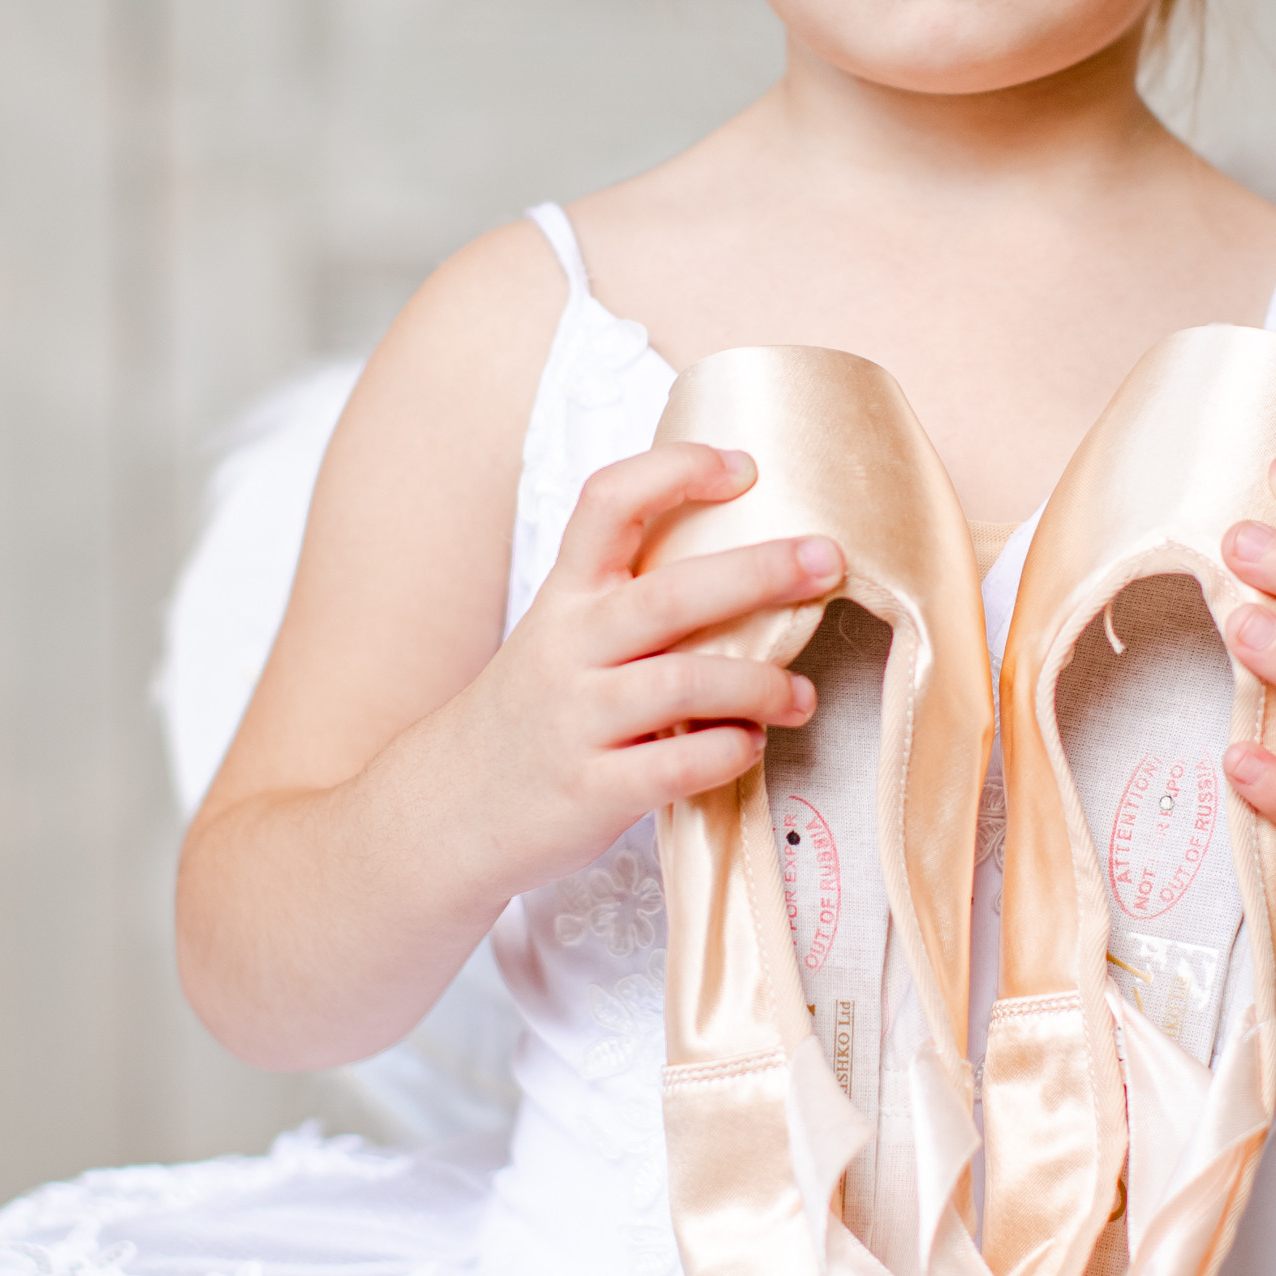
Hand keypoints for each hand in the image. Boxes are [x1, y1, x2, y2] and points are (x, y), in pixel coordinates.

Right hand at [475, 439, 838, 890]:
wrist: (446, 809)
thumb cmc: (532, 713)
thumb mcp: (561, 636)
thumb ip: (632, 600)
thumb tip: (752, 559)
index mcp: (565, 595)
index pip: (609, 503)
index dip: (676, 471)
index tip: (745, 466)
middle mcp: (569, 648)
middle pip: (670, 594)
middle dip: (760, 571)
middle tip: (828, 562)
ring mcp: (577, 721)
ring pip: (684, 682)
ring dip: (761, 683)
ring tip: (801, 695)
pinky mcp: (590, 791)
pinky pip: (676, 767)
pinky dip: (728, 752)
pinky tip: (750, 745)